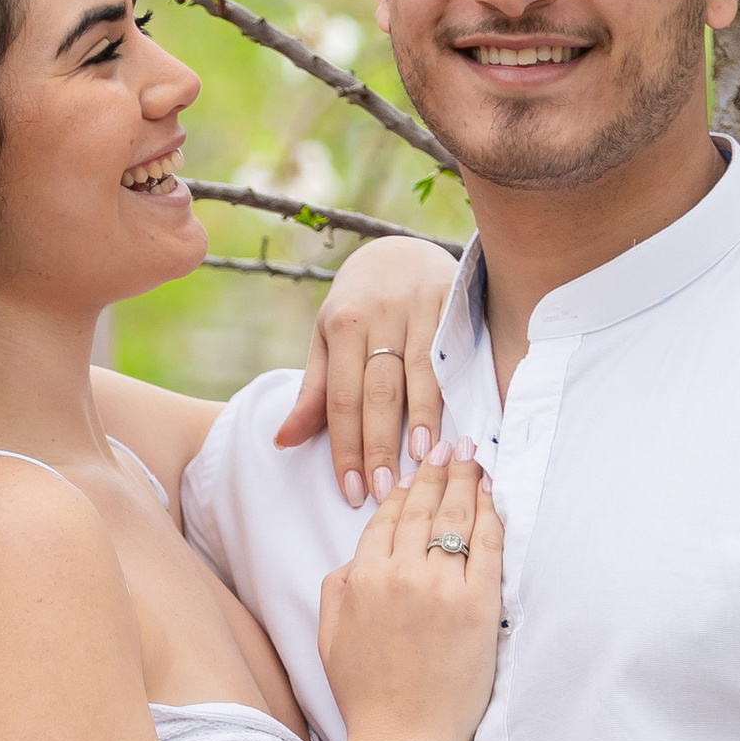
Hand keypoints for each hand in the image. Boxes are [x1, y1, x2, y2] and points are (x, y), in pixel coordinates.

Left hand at [276, 235, 461, 507]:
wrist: (399, 249)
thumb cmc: (358, 305)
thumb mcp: (327, 338)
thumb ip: (314, 392)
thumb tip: (283, 441)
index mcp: (341, 324)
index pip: (339, 397)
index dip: (345, 446)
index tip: (350, 490)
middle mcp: (378, 314)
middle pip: (377, 390)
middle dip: (378, 443)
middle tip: (381, 490)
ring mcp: (417, 307)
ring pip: (418, 373)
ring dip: (420, 420)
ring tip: (419, 462)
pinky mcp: (451, 301)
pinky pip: (452, 354)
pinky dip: (453, 392)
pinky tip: (456, 423)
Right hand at [317, 446, 503, 740]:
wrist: (401, 740)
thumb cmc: (367, 695)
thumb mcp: (330, 636)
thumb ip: (336, 589)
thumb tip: (353, 560)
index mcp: (361, 578)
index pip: (387, 519)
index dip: (405, 488)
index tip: (417, 469)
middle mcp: (400, 574)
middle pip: (423, 509)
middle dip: (438, 471)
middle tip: (450, 444)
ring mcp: (441, 588)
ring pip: (455, 519)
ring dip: (465, 481)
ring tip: (472, 457)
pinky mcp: (478, 606)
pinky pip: (488, 547)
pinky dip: (491, 515)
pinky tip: (493, 496)